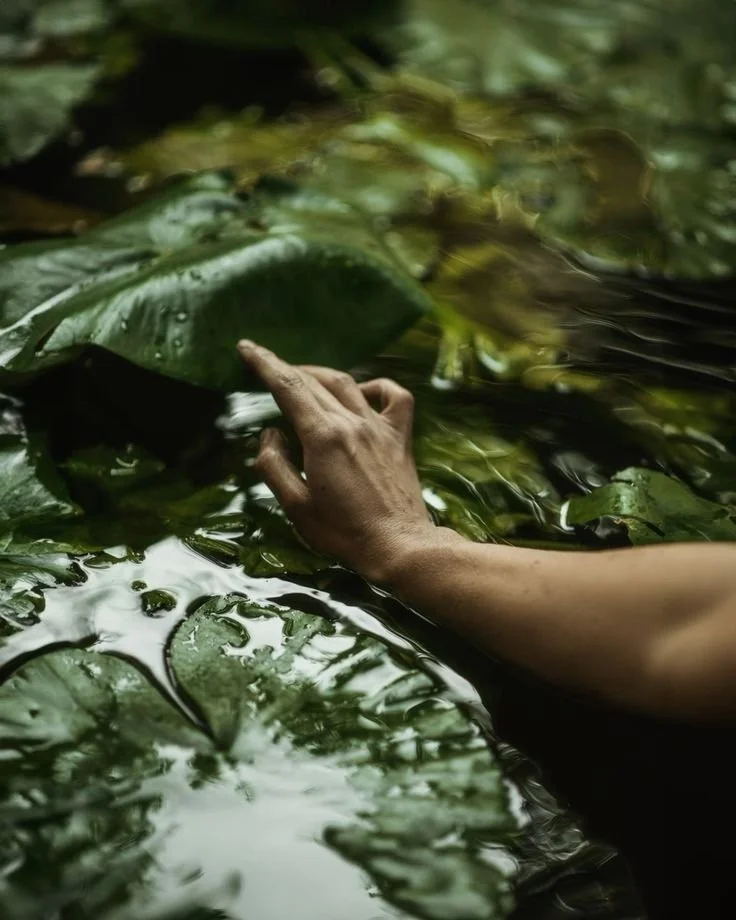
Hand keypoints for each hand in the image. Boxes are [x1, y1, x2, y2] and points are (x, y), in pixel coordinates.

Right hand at [237, 340, 437, 581]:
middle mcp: (352, 423)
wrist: (399, 547)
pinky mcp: (401, 438)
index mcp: (323, 437)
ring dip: (320, 375)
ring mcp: (380, 428)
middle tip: (263, 362)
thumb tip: (270, 434)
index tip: (245, 348)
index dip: (264, 364)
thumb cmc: (343, 533)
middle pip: (313, 381)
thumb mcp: (295, 507)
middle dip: (284, 367)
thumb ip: (274, 466)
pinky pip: (393, 397)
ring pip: (347, 384)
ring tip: (301, 377)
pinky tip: (362, 394)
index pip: (288, 387)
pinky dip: (376, 387)